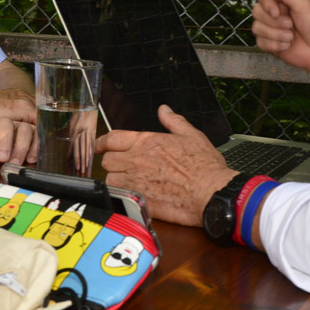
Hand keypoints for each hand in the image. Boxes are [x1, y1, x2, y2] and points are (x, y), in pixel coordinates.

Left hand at [95, 105, 237, 225]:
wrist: (210, 192)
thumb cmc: (204, 167)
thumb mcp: (192, 135)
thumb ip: (174, 121)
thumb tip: (164, 110)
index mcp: (148, 141)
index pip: (113, 138)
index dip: (101, 142)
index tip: (98, 146)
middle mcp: (137, 159)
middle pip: (107, 160)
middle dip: (111, 162)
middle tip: (118, 166)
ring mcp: (135, 180)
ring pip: (109, 179)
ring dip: (114, 180)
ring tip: (125, 182)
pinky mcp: (138, 199)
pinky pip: (117, 196)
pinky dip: (120, 196)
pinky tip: (130, 195)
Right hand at [250, 0, 309, 80]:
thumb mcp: (303, 5)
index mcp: (282, 2)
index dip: (266, 4)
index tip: (277, 12)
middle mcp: (274, 14)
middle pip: (256, 12)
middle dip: (274, 22)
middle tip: (291, 25)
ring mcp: (270, 30)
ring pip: (256, 28)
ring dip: (276, 35)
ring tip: (291, 37)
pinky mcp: (269, 44)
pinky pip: (260, 43)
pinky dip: (275, 45)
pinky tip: (287, 46)